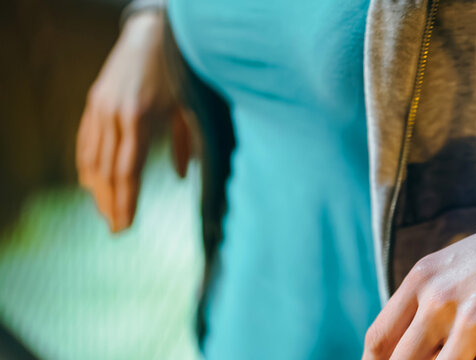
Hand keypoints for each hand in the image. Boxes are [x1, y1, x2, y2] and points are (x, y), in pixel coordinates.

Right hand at [76, 11, 189, 231]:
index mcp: (140, 118)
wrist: (153, 33)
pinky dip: (86, 164)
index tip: (126, 225)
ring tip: (105, 212)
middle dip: (111, 202)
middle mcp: (115, 114)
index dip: (126, 201)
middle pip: (107, 170)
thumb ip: (188, 143)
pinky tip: (90, 183)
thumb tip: (182, 177)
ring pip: (91, 157)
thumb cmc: (181, 70)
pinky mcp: (94, 101)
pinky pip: (85, 140)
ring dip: (96, 188)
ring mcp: (100, 107)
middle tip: (115, 229)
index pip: (128, 171)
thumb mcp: (191, 106)